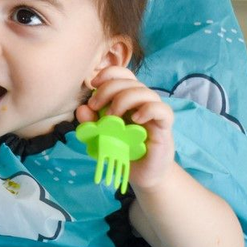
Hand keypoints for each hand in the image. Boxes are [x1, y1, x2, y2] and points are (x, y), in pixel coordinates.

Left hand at [75, 66, 174, 190]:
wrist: (141, 173)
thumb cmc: (122, 151)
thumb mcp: (101, 137)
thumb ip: (91, 123)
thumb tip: (81, 109)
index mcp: (127, 98)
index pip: (122, 75)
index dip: (108, 74)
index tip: (93, 85)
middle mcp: (141, 101)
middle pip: (129, 81)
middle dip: (108, 90)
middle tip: (96, 107)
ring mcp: (154, 111)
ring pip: (144, 91)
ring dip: (123, 100)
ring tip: (112, 118)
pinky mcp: (164, 125)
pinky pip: (161, 109)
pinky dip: (147, 110)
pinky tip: (135, 119)